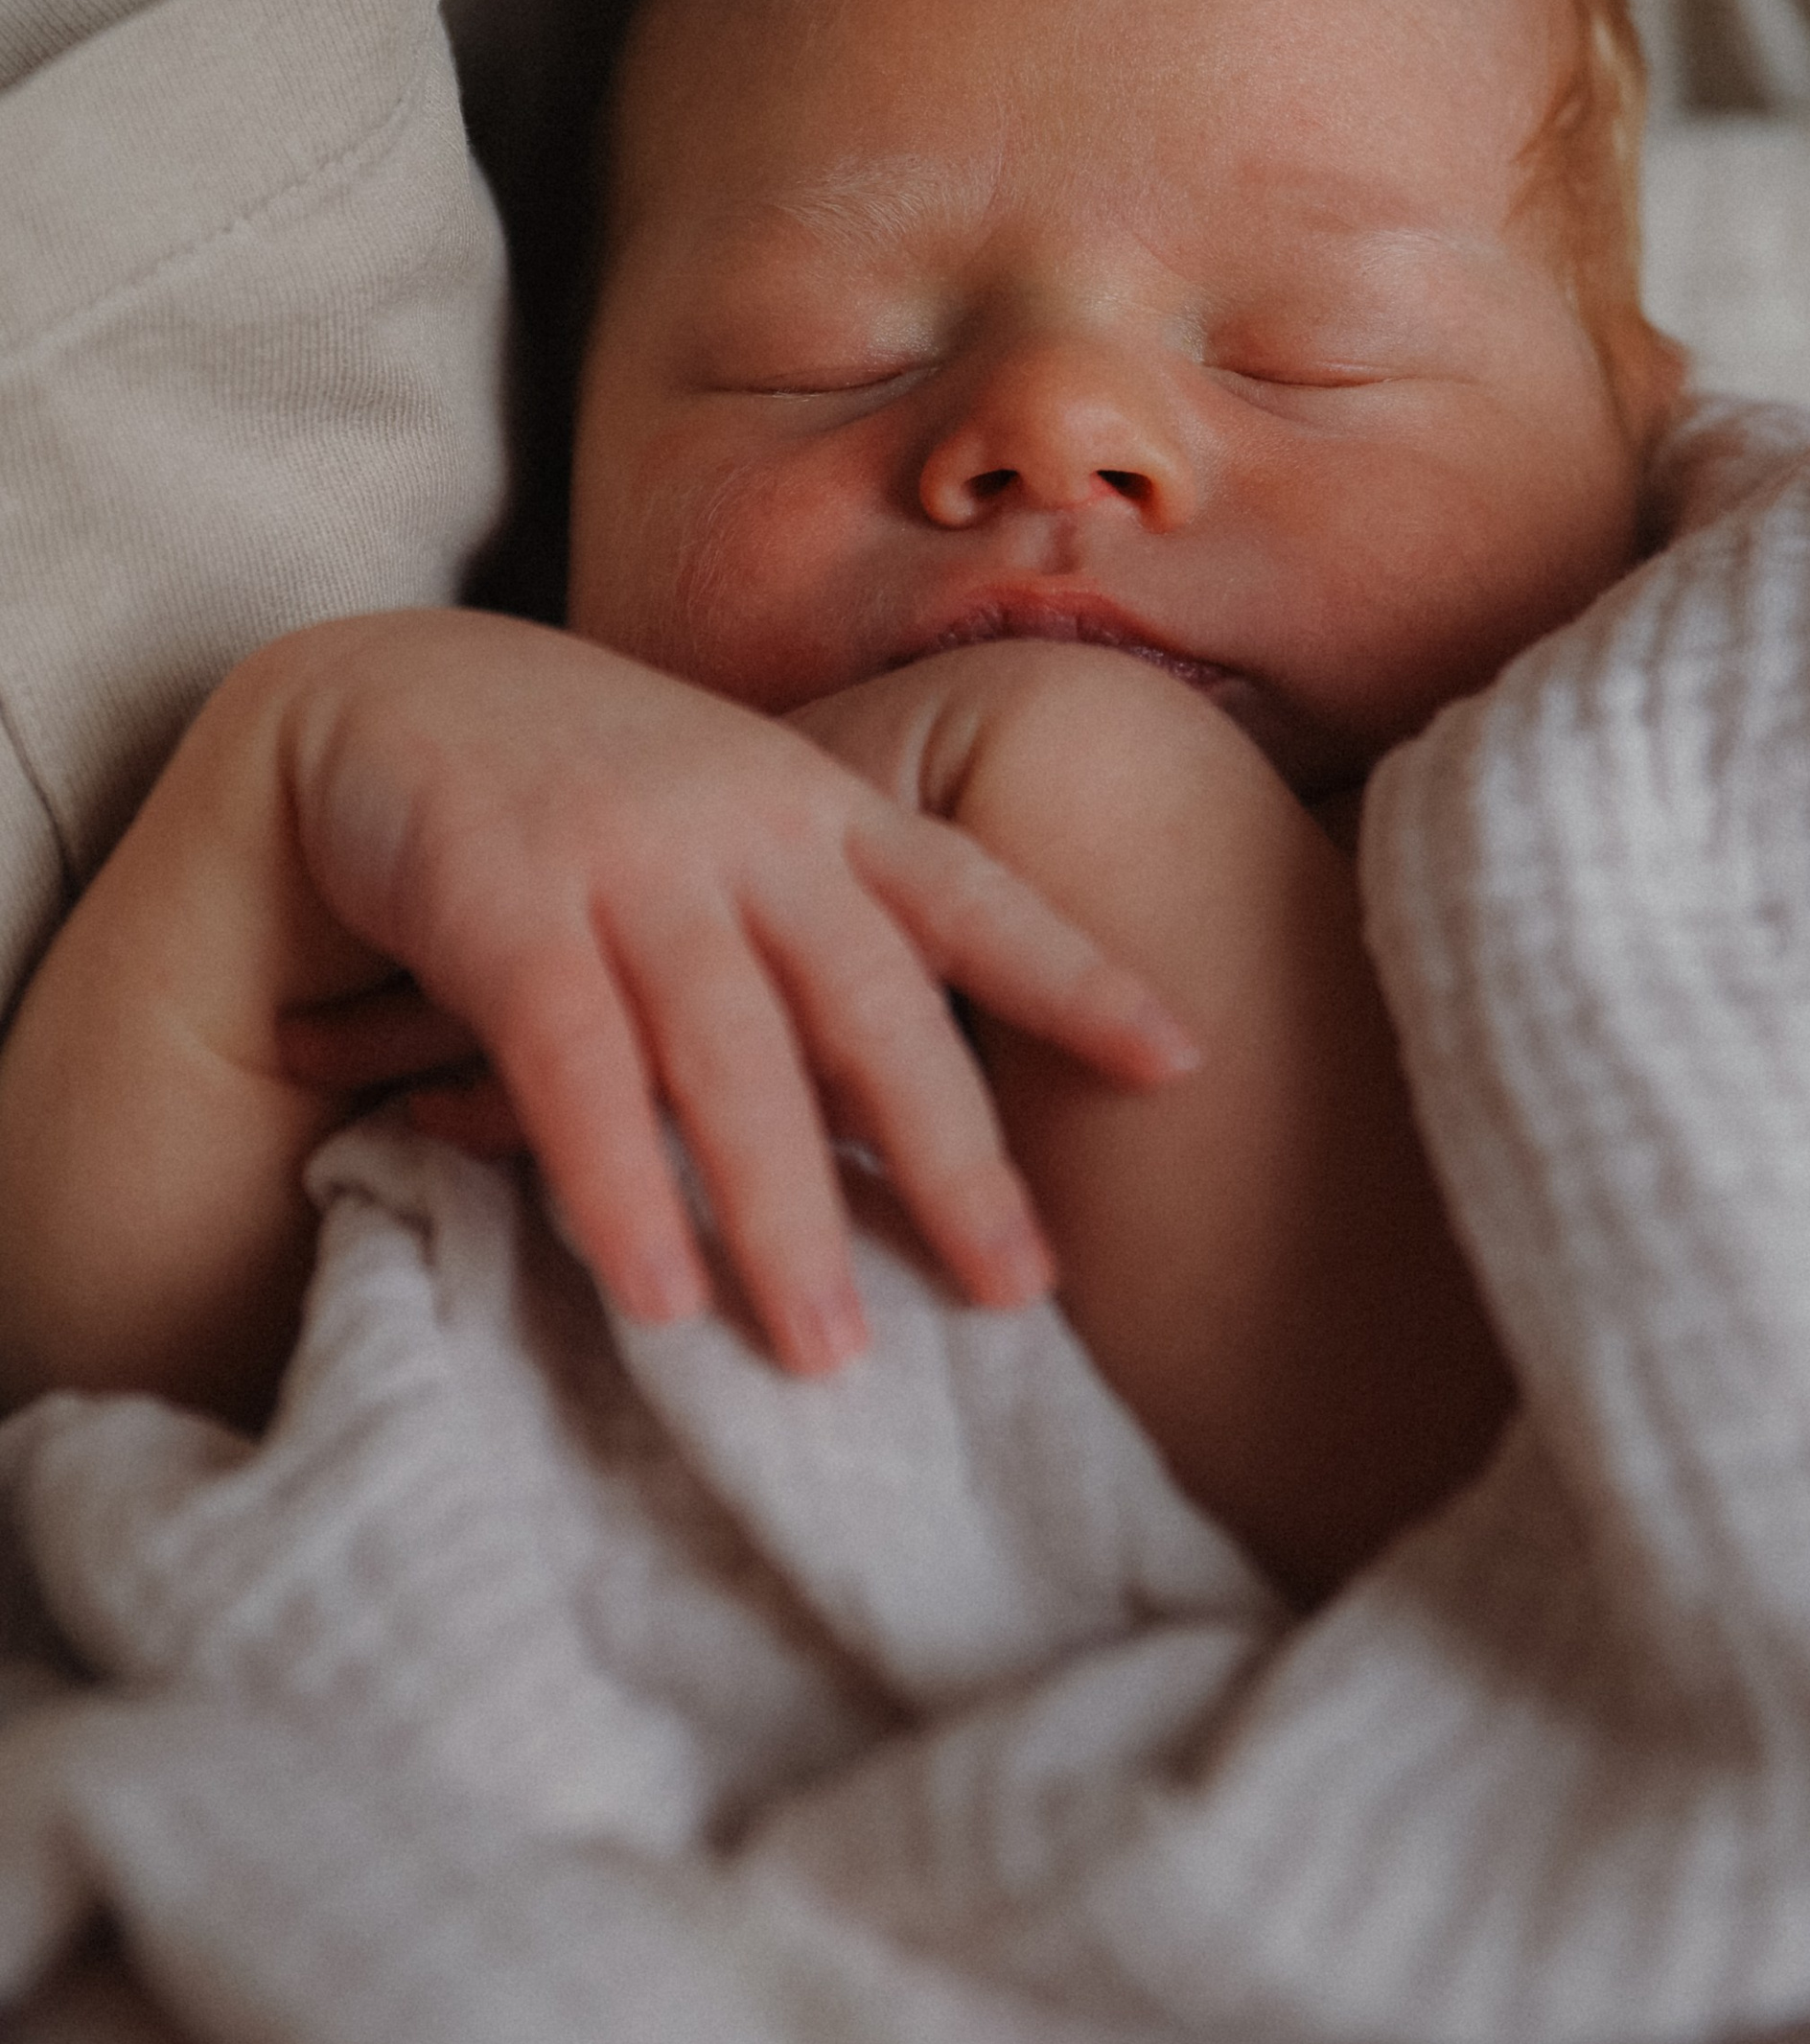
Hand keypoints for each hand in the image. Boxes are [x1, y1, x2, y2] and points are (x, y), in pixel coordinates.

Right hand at [255, 613, 1197, 1368]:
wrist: (393, 689)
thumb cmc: (595, 794)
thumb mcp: (737, 828)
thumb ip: (821, 939)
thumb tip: (922, 1123)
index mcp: (819, 807)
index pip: (971, 896)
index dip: (1076, 974)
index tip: (1182, 1064)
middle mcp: (746, 825)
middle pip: (874, 1002)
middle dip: (954, 1152)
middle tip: (1021, 1292)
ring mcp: (627, 855)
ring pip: (730, 1049)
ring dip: (782, 1209)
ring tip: (831, 1353)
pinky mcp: (503, 899)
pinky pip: (573, 1060)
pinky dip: (618, 1180)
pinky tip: (656, 1293)